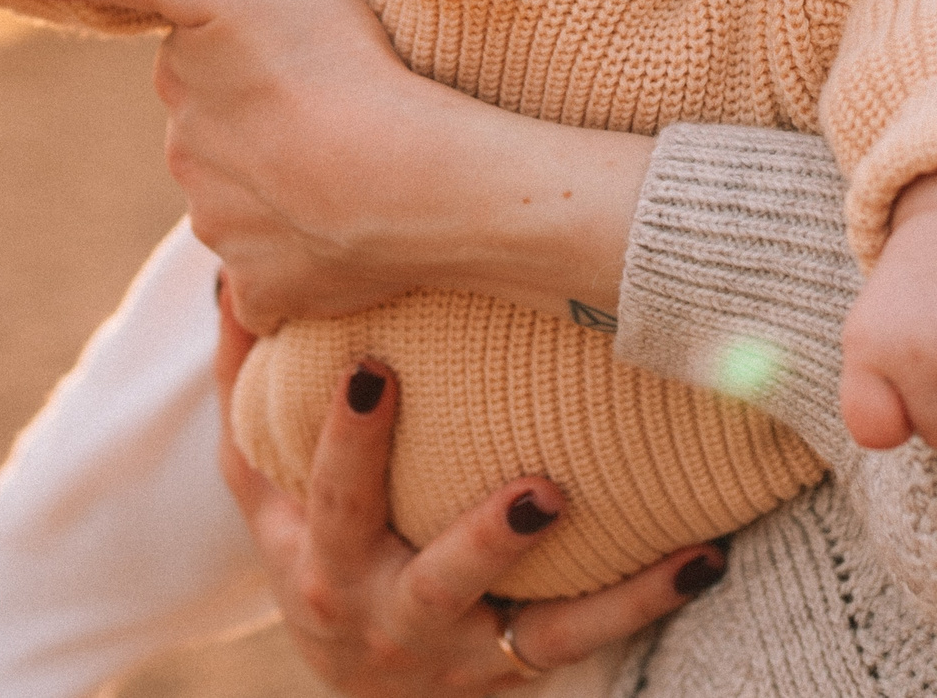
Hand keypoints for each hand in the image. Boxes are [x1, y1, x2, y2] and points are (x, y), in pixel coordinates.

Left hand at [0, 0, 651, 333]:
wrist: (410, 181)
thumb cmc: (323, 61)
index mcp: (182, 102)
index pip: (200, 77)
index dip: (244, 62)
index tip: (289, 57)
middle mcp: (193, 177)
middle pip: (222, 148)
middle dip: (261, 135)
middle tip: (328, 111)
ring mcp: (233, 244)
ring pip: (252, 216)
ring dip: (289, 199)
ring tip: (352, 172)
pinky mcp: (277, 298)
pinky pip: (279, 289)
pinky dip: (307, 270)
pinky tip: (347, 246)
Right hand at [213, 296, 723, 692]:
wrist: (354, 678)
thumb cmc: (312, 545)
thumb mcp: (258, 485)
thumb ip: (241, 383)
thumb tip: (229, 278)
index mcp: (317, 553)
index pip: (329, 494)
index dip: (348, 436)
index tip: (375, 368)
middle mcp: (380, 610)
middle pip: (433, 575)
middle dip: (478, 535)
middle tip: (539, 490)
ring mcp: (451, 647)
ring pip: (517, 618)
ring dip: (572, 579)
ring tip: (605, 513)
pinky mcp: (510, 667)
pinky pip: (581, 635)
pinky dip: (646, 598)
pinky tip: (707, 553)